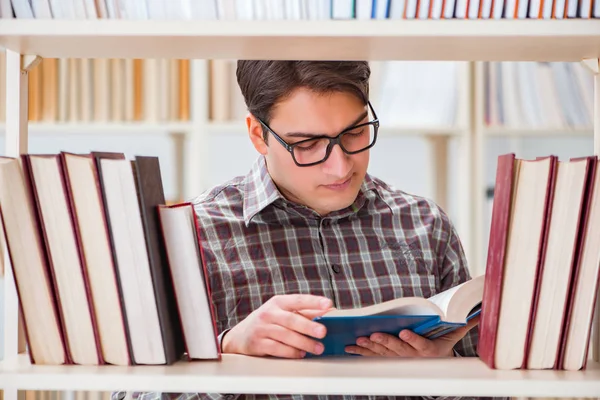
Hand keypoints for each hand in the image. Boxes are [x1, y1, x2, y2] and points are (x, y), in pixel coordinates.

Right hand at [221, 294, 333, 358]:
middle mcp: (269, 313)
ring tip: (317, 348)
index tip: (328, 304)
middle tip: (323, 332)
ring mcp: (262, 328)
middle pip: (292, 319)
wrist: (240, 335)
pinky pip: (277, 348)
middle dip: (309, 326)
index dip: (313, 301)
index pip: (298, 300)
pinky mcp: (258, 343)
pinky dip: (290, 352)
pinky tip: (301, 354)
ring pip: (286, 335)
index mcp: (278, 302)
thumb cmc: (268, 322)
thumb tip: (329, 312)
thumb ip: (305, 312)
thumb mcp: (282, 312)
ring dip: (304, 343)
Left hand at [345, 315, 479, 356]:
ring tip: (359, 340)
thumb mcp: (453, 337)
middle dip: (386, 342)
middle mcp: (412, 357)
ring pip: (383, 354)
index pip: (421, 345)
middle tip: (374, 335)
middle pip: (398, 350)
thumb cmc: (442, 347)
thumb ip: (463, 325)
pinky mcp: (388, 359)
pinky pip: (373, 356)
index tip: (404, 332)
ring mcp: (398, 359)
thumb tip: (480, 312)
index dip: (412, 339)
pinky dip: (361, 352)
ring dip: (370, 347)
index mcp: (429, 351)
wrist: (435, 369)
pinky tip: (351, 347)